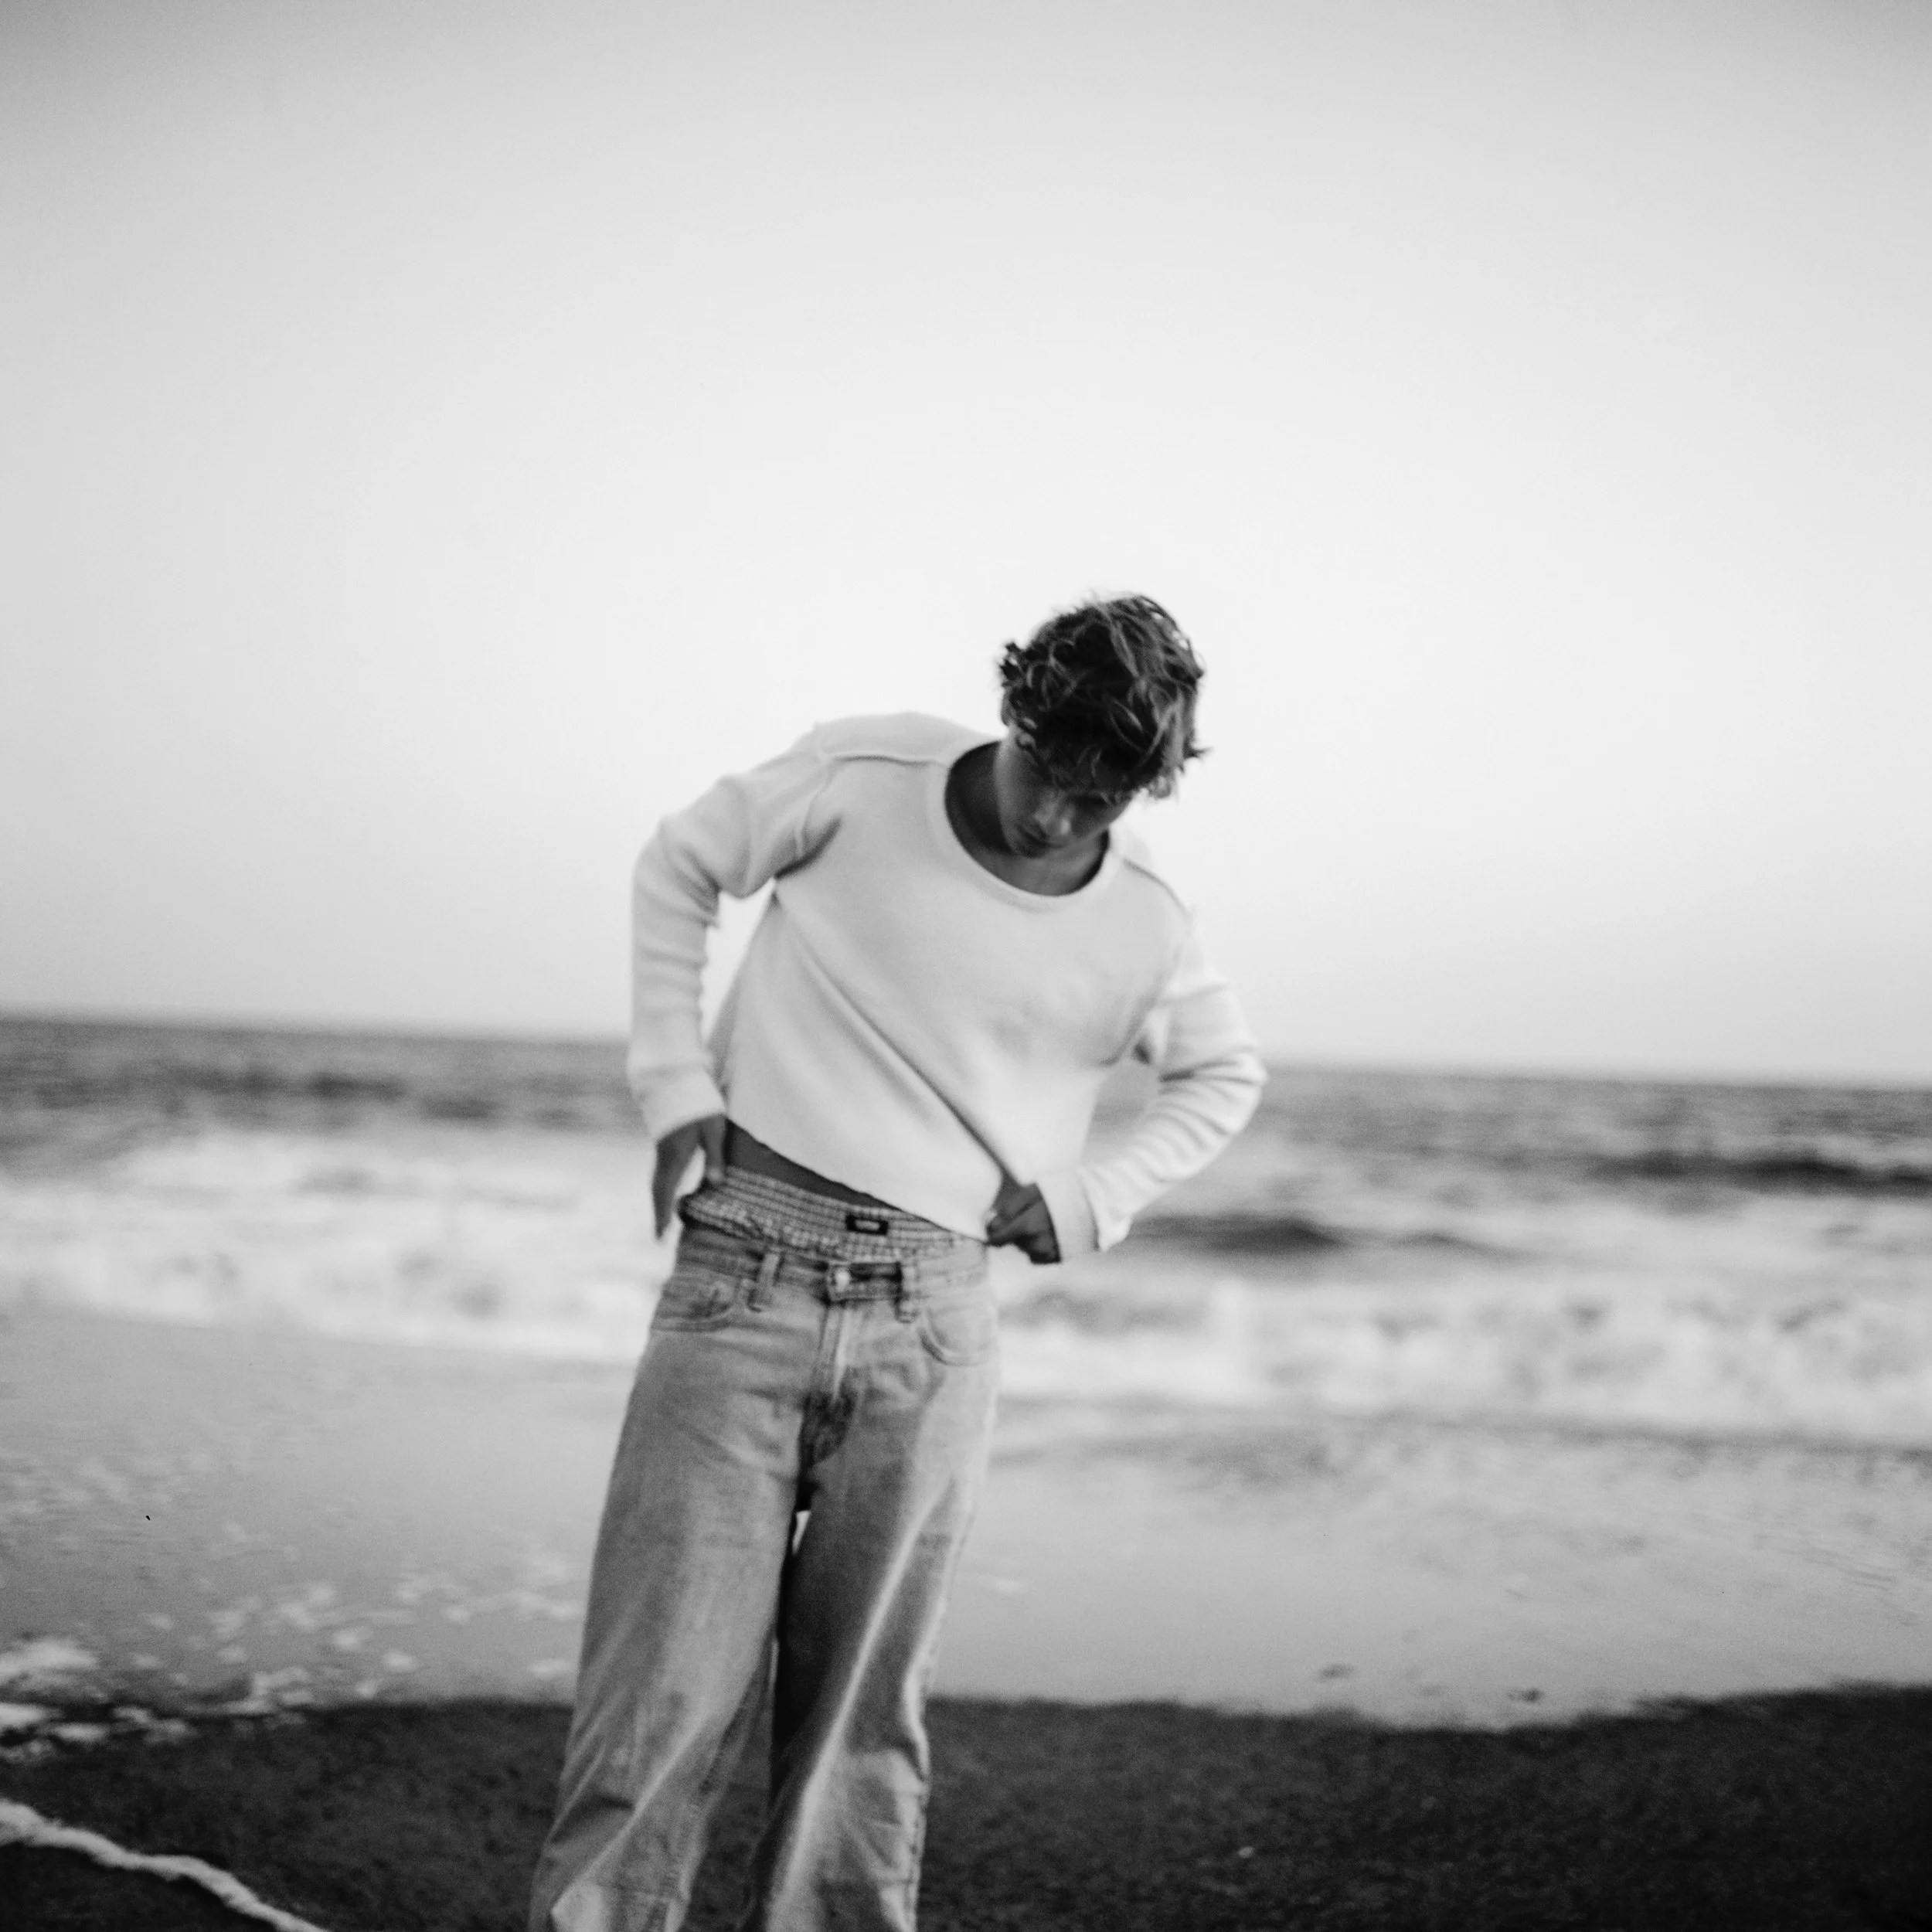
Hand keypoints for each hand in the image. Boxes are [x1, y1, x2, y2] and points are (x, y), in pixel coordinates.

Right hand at [652, 1114, 727, 1238]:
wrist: (675, 1078)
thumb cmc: (699, 1102)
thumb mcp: (713, 1127)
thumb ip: (714, 1155)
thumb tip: (716, 1184)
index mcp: (676, 1154)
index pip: (667, 1191)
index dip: (664, 1214)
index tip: (662, 1236)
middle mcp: (664, 1155)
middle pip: (657, 1190)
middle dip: (658, 1214)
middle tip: (659, 1239)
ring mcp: (660, 1148)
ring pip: (655, 1181)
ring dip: (658, 1203)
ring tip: (661, 1223)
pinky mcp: (662, 1143)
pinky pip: (658, 1172)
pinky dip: (660, 1188)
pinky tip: (665, 1194)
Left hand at [986, 1175, 1059, 1265]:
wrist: (1094, 1204)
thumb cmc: (1062, 1193)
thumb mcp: (1032, 1191)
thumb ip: (1010, 1207)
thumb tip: (991, 1222)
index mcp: (1028, 1225)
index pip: (998, 1237)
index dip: (993, 1232)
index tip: (995, 1225)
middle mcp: (1037, 1244)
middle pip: (1013, 1242)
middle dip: (1016, 1230)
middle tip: (1032, 1214)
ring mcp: (1048, 1254)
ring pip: (1025, 1249)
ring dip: (1028, 1239)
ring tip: (1044, 1223)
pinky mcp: (1057, 1259)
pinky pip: (1038, 1256)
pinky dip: (1039, 1246)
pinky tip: (1051, 1233)